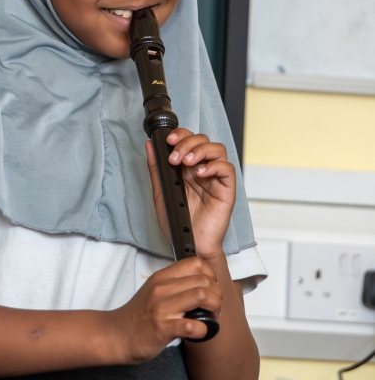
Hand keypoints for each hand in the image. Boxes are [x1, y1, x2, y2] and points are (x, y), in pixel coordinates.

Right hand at [109, 257, 222, 362]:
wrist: (117, 334)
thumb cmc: (139, 314)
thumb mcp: (153, 290)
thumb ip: (174, 284)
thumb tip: (201, 284)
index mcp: (162, 277)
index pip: (196, 263)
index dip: (211, 275)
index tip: (211, 288)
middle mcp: (162, 288)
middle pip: (204, 280)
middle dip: (217, 295)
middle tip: (214, 307)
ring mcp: (162, 308)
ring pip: (202, 296)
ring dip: (215, 308)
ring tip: (212, 317)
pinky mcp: (163, 328)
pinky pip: (193, 325)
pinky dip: (203, 329)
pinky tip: (199, 332)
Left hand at [146, 129, 235, 259]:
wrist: (189, 244)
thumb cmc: (178, 221)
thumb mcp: (161, 192)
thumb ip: (156, 169)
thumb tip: (151, 145)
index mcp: (187, 168)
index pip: (189, 140)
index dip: (181, 135)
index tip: (168, 140)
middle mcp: (202, 169)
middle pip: (203, 141)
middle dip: (187, 143)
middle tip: (174, 156)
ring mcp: (215, 179)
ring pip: (217, 150)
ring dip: (200, 150)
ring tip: (186, 162)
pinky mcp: (226, 190)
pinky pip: (227, 169)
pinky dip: (214, 166)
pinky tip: (201, 174)